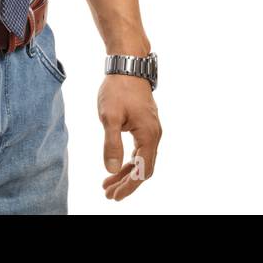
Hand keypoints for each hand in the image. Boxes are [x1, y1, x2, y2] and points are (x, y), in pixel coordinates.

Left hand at [98, 74, 160, 200]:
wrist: (128, 66)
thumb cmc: (118, 89)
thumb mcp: (109, 117)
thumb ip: (111, 144)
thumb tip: (111, 170)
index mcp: (148, 135)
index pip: (141, 171)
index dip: (128, 186)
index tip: (114, 196)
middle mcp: (154, 135)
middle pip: (143, 169)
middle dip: (126, 183)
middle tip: (108, 193)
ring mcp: (152, 130)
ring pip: (142, 160)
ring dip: (126, 173)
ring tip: (108, 183)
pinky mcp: (146, 125)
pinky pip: (140, 149)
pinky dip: (129, 160)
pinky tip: (116, 164)